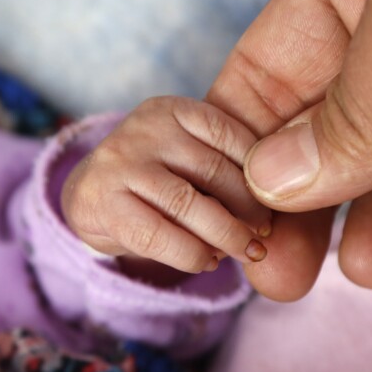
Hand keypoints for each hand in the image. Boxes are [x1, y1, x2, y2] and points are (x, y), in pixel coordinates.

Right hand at [61, 96, 271, 278]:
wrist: (89, 197)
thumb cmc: (158, 180)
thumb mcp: (191, 160)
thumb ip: (228, 170)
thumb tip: (283, 204)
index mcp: (175, 110)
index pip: (233, 137)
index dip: (260, 178)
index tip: (274, 208)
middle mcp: (146, 128)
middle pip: (215, 171)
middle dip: (248, 210)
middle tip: (263, 236)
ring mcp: (120, 163)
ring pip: (189, 204)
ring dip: (226, 236)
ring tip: (244, 253)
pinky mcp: (101, 202)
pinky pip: (159, 236)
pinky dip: (191, 254)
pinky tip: (206, 262)